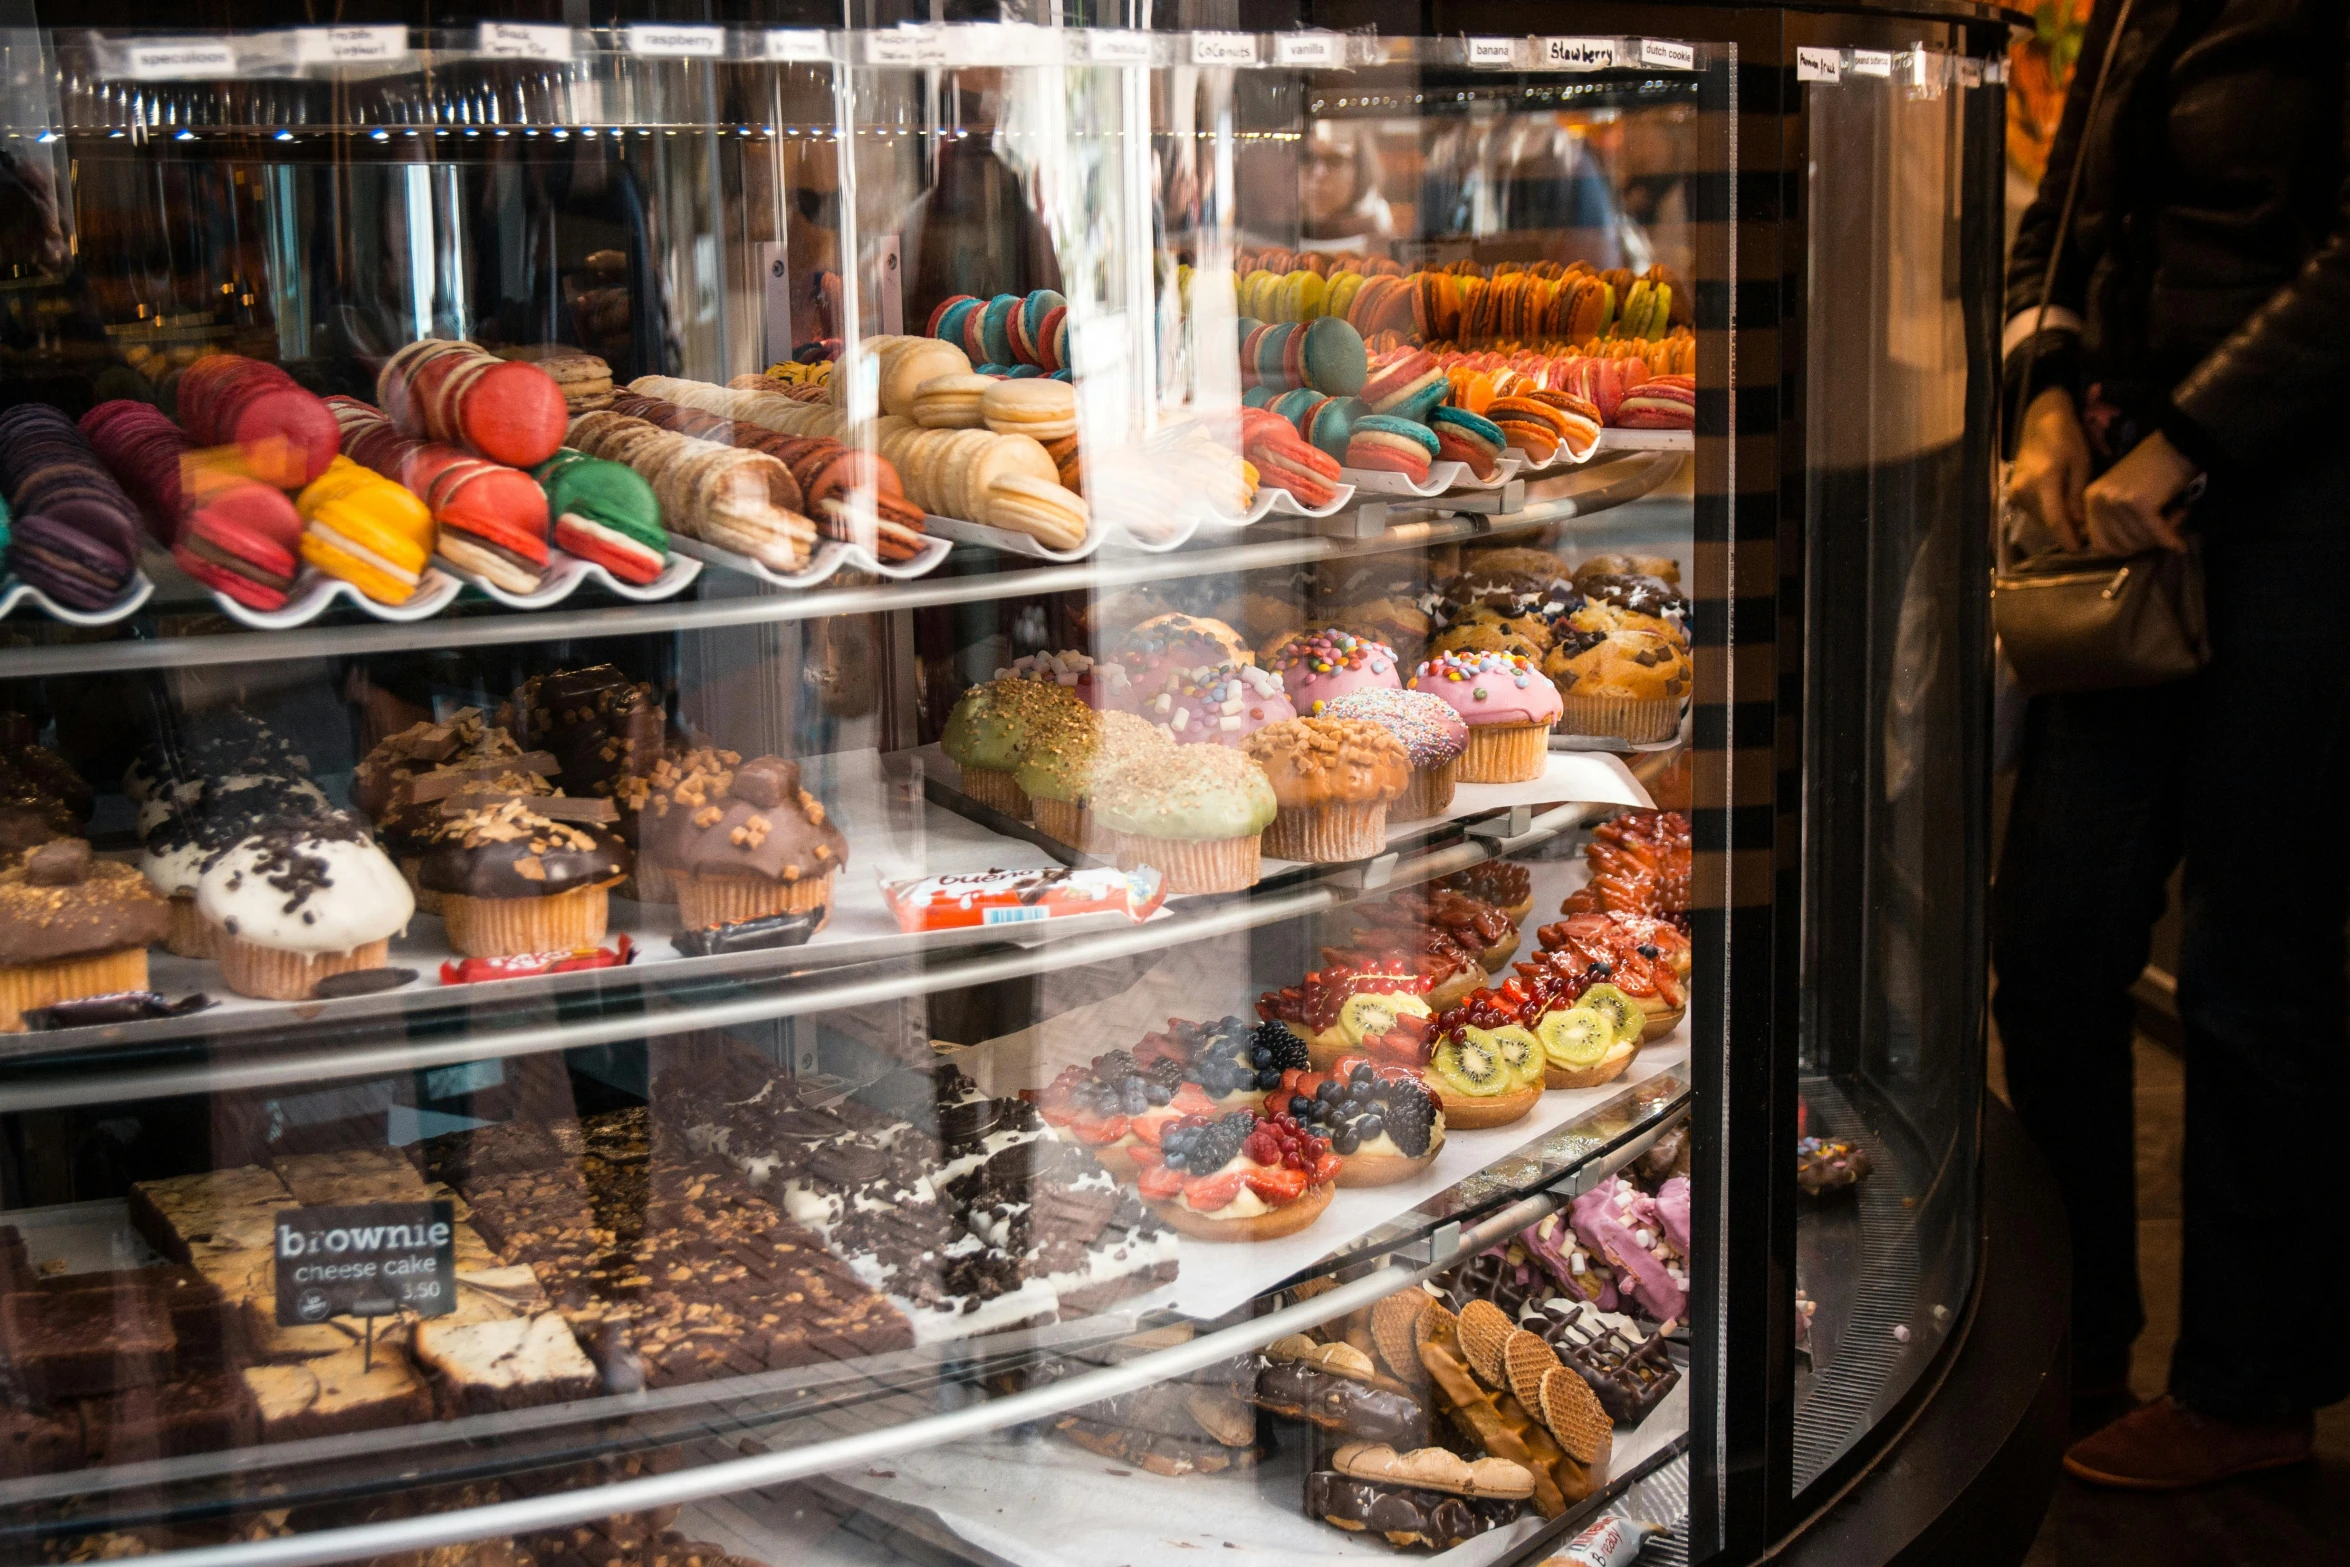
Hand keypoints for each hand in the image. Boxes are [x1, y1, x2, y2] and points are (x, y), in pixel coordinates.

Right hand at [2009, 387, 2091, 549]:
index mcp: (2043, 480)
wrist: (2041, 420)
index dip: (2067, 538)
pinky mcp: (2014, 491)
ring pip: (2040, 518)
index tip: (2079, 550)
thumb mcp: (2081, 463)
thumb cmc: (2067, 437)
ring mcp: (2016, 491)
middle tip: (2086, 531)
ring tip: (2076, 517)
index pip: (2054, 519)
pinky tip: (2061, 504)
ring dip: (2057, 521)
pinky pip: (2034, 510)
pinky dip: (2048, 512)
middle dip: (2066, 530)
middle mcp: (2024, 490)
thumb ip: (2077, 495)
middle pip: (2047, 521)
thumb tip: (2079, 524)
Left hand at [2082, 431, 2195, 554]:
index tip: (2142, 542)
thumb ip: (2114, 520)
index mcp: (2090, 499)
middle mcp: (2098, 501)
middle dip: (2145, 544)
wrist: (2177, 443)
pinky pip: (2156, 534)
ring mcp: (2117, 502)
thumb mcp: (2122, 492)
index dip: (2124, 549)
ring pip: (2139, 541)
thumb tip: (2122, 552)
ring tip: (2173, 519)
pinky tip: (2179, 544)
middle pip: (2120, 546)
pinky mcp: (2140, 504)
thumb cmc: (2153, 468)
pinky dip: (2170, 540)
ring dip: (2160, 537)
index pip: (2100, 544)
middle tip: (2163, 530)